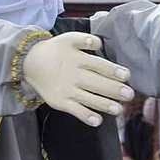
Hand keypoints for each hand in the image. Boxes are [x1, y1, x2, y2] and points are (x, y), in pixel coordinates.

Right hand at [20, 31, 134, 127]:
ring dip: (105, 105)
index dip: (113, 71)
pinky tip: (98, 121)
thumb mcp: (69, 39)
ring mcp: (67, 90)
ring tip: (119, 109)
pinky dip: (86, 116)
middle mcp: (74, 75)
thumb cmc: (55, 50)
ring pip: (89, 99)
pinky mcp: (60, 102)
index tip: (126, 76)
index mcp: (78, 59)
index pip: (99, 65)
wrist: (30, 62)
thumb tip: (99, 44)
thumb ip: (85, 39)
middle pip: (97, 83)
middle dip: (114, 90)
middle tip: (129, 95)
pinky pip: (75, 110)